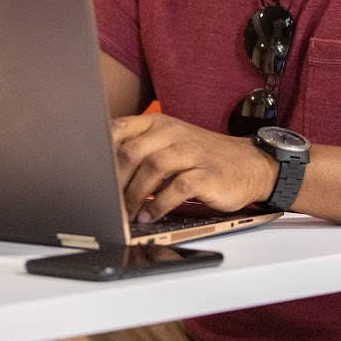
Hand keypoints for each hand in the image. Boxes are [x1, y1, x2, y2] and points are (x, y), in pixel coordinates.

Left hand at [111, 113, 277, 221]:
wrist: (250, 164)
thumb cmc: (202, 157)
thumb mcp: (170, 144)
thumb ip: (140, 150)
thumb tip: (103, 171)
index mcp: (159, 123)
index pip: (120, 129)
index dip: (100, 151)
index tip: (89, 174)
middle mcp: (173, 133)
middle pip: (132, 151)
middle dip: (114, 180)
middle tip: (106, 201)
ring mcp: (191, 152)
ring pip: (152, 167)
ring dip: (134, 194)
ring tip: (126, 213)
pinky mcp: (207, 174)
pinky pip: (177, 187)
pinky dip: (159, 205)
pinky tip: (150, 216)